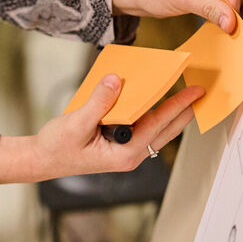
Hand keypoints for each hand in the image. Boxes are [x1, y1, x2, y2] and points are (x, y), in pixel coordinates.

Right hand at [0, 75, 204, 183]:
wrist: (41, 159)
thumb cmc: (57, 147)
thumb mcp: (77, 123)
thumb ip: (99, 102)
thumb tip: (117, 82)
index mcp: (124, 153)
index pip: (157, 125)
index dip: (177, 106)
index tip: (194, 92)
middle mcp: (129, 154)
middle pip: (164, 130)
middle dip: (183, 112)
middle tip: (201, 92)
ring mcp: (125, 151)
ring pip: (155, 130)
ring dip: (169, 113)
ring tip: (184, 95)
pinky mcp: (119, 145)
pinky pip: (140, 126)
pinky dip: (150, 113)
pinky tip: (153, 99)